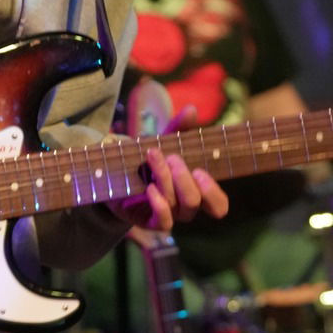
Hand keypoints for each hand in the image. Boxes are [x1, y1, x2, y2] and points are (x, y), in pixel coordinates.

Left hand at [110, 108, 228, 233]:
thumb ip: (178, 129)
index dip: (214, 193)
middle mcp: (185, 207)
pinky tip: (150, 189)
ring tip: (154, 157)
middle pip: (196, 202)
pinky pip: (164, 221)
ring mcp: (169, 216)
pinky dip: (159, 203)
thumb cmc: (146, 161)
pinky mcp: (151, 223)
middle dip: (185, 179)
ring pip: (178, 205)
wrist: (114, 177)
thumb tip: (192, 110)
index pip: (219, 206)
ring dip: (167, 179)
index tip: (200, 171)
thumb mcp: (163, 142)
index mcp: (196, 191)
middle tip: (172, 157)